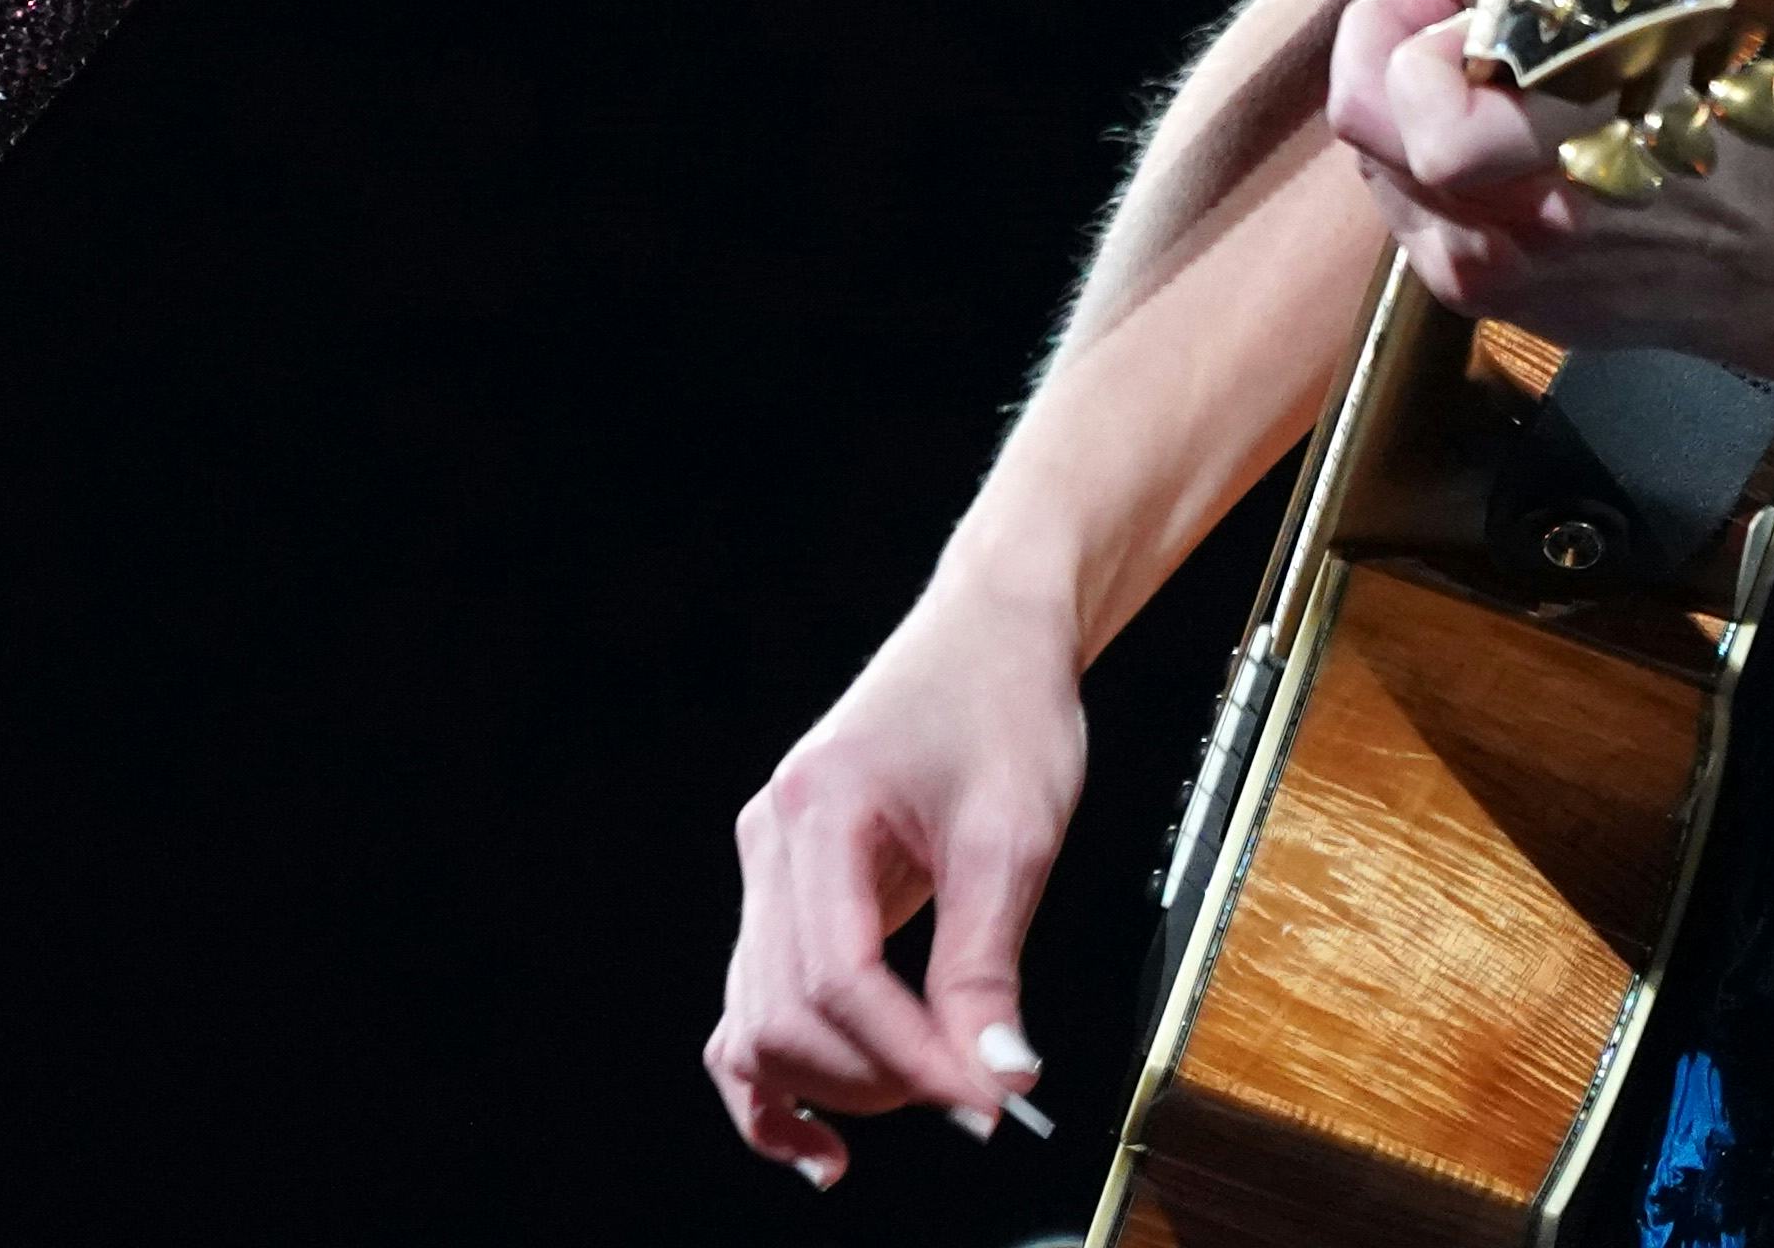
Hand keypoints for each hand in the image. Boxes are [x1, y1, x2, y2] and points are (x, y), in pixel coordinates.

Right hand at [706, 569, 1082, 1185]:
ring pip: (757, 1018)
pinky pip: (757, 1002)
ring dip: (833, 1083)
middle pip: (786, 1010)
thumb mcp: (1016, 837)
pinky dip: (780, 1077)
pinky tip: (817, 1139)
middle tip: (972, 1097)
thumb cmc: (1003, 706)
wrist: (990, 635)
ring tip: (920, 1106)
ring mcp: (768, 864)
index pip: (839, 977)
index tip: (985, 1102)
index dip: (910, 1057)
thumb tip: (996, 1077)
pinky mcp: (785, 888)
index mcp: (819, 811)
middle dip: (875, 1078)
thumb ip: (990, 966)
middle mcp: (771, 839)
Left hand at [1320, 0, 1773, 383]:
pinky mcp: (1489, 306)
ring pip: (1377, 167)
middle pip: (1364, 126)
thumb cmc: (1728, 105)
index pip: (1404, 92)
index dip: (1420, 23)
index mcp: (1552, 155)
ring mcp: (1490, 282)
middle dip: (1393, 50)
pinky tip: (1505, 134)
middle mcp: (1505, 235)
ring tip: (1488, 77)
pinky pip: (1414, 212)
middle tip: (1456, 20)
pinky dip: (1434, 160)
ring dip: (1409, 106)